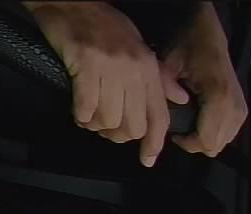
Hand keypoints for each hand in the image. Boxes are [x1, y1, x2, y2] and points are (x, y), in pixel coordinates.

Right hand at [25, 1, 170, 165]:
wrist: (74, 5)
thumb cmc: (102, 27)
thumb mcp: (138, 50)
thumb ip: (156, 79)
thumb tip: (177, 100)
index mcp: (148, 68)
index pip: (158, 114)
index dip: (153, 142)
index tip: (147, 160)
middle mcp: (134, 69)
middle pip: (132, 125)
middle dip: (115, 134)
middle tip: (102, 128)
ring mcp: (111, 68)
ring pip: (107, 120)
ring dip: (94, 125)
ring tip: (87, 116)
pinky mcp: (87, 66)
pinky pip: (85, 108)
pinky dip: (80, 116)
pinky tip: (77, 110)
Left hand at [161, 3, 246, 156]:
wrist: (204, 31)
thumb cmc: (185, 45)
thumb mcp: (167, 64)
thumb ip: (165, 87)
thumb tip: (169, 109)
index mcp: (217, 94)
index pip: (208, 139)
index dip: (188, 144)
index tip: (174, 136)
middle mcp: (232, 100)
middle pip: (217, 144)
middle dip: (195, 144)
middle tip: (180, 133)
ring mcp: (239, 102)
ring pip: (226, 139)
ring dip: (206, 139)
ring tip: (188, 128)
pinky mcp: (240, 102)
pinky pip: (232, 129)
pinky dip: (216, 132)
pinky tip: (201, 124)